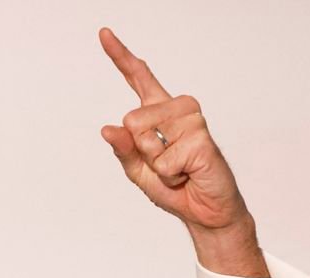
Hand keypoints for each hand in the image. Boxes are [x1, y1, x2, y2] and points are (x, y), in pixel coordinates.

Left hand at [98, 28, 267, 277]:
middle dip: (139, 151)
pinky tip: (188, 173)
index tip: (103, 33)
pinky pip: (164, 159)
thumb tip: (107, 129)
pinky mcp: (202, 139)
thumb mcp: (139, 172)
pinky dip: (169, 175)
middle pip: (130, 119)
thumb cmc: (175, 189)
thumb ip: (124, 151)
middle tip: (164, 165)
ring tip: (178, 169)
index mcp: (158, 113)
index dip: (120, 56)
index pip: (138, 78)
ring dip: (156, 164)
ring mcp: (192, 122)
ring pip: (144, 136)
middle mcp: (176, 110)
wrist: (205, 211)